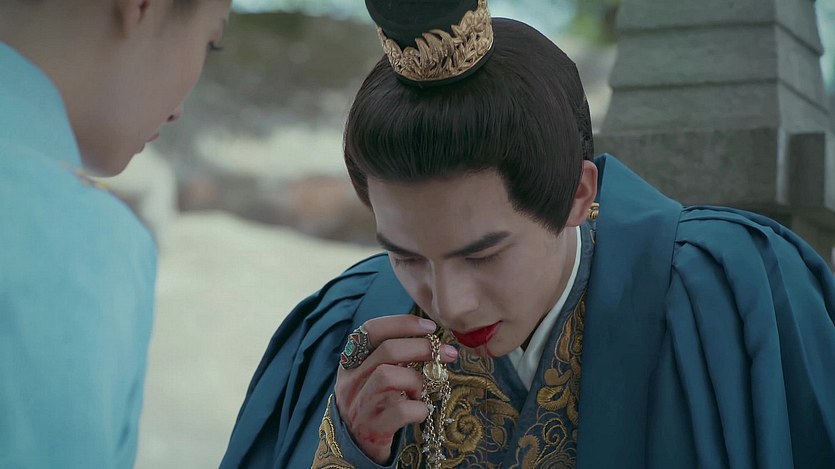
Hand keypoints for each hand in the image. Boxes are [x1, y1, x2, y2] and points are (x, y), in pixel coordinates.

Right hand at [334, 315, 457, 464]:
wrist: (355, 446)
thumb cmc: (373, 403)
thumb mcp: (372, 376)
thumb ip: (392, 357)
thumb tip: (431, 339)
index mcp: (351, 362)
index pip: (371, 330)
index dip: (402, 323)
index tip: (430, 326)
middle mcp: (351, 380)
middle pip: (386, 351)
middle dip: (421, 347)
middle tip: (446, 352)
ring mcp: (360, 404)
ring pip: (388, 376)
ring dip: (415, 379)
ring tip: (422, 389)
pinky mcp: (373, 428)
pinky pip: (401, 410)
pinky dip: (419, 408)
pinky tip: (421, 410)